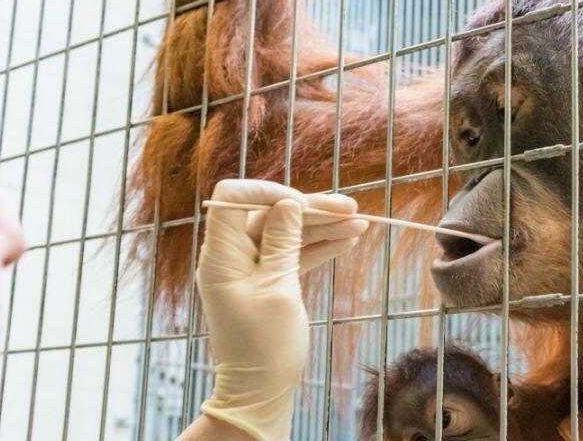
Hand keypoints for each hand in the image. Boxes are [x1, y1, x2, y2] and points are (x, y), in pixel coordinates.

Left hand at [194, 179, 366, 439]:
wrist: (261, 390)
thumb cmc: (265, 346)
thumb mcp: (278, 289)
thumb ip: (283, 242)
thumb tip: (288, 202)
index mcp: (222, 255)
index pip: (233, 199)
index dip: (267, 192)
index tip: (303, 202)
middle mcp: (233, 256)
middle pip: (270, 214)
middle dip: (310, 209)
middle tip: (351, 208)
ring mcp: (252, 268)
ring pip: (288, 233)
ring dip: (323, 227)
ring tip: (361, 223)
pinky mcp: (270, 281)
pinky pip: (294, 253)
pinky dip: (320, 246)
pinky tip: (349, 239)